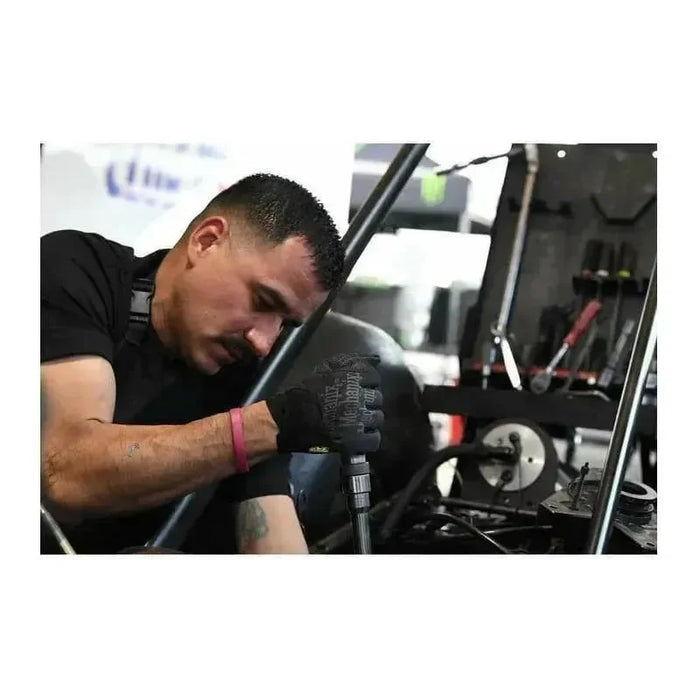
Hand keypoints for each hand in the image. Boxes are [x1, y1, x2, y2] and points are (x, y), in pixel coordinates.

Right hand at [266, 353, 383, 456]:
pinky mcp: (355, 440)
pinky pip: (374, 439)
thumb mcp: (326, 369)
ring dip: (369, 420)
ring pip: (377, 418)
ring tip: (356, 422)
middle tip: (355, 407)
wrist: (289, 419)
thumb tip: (376, 359)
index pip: (374, 378)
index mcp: (351, 378)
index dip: (367, 384)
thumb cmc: (307, 392)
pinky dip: (368, 439)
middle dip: (368, 402)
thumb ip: (352, 361)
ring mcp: (357, 420)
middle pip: (377, 399)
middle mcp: (357, 398)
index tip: (359, 389)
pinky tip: (358, 437)